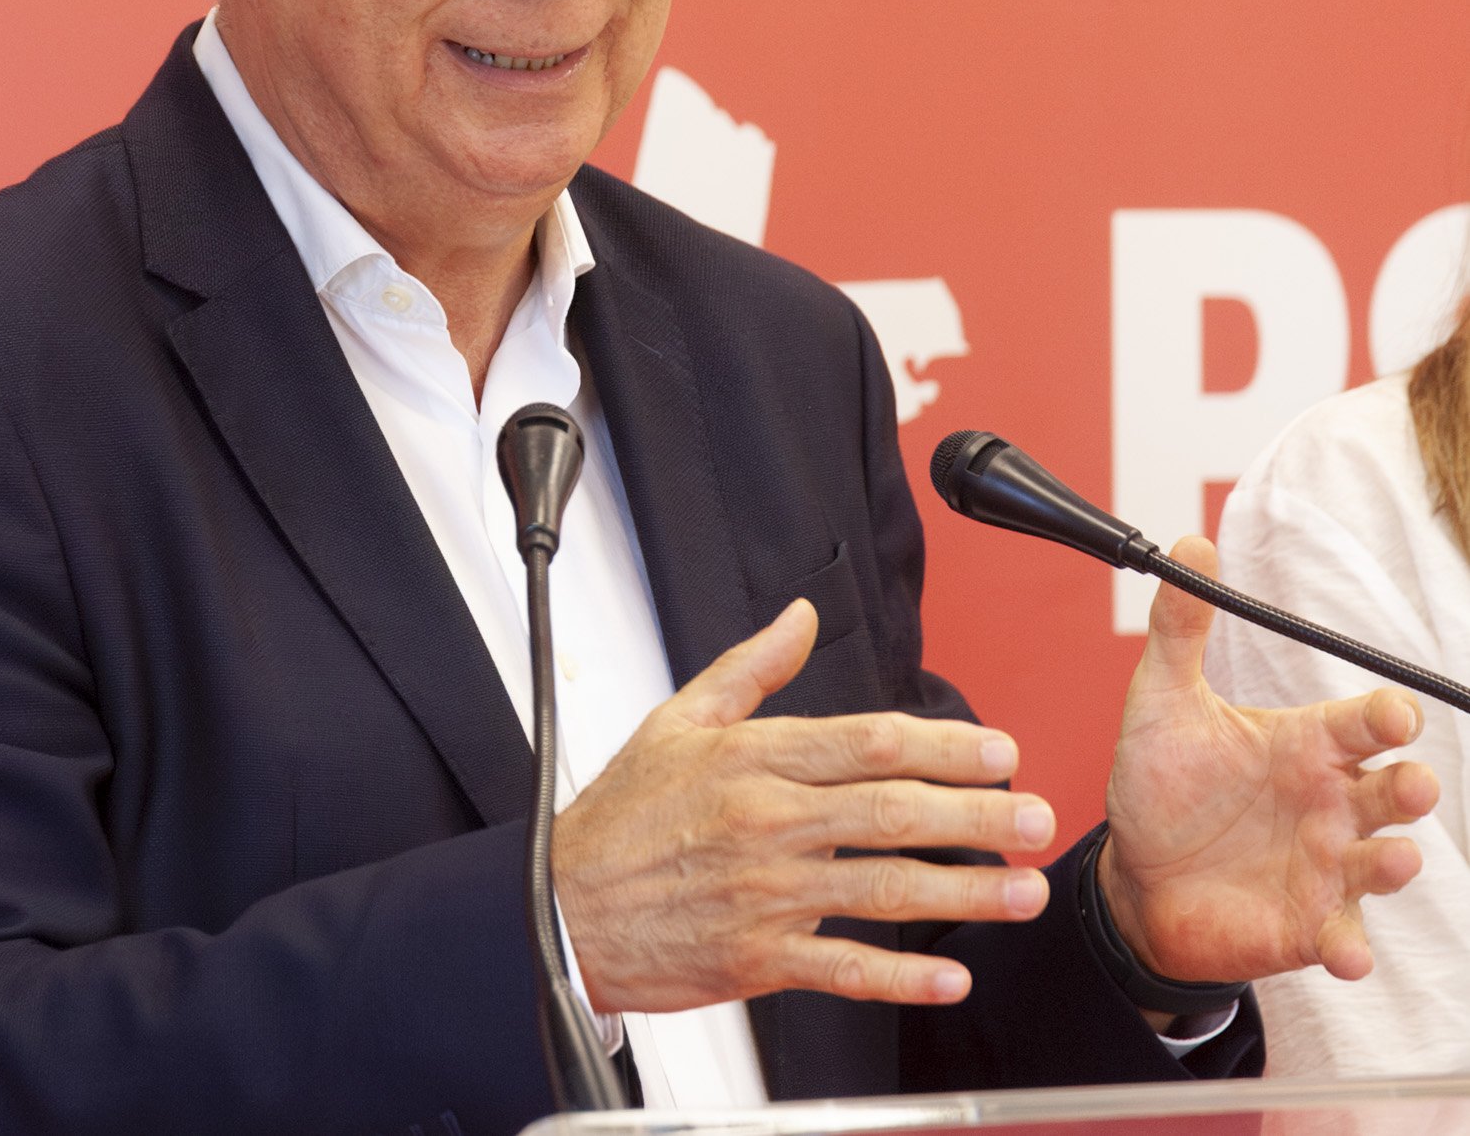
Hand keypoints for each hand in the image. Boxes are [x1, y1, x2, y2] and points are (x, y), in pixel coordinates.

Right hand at [555, 598, 1057, 1013]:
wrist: (557, 909)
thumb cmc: (619, 819)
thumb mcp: (675, 721)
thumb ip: (749, 668)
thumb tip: (799, 615)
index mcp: (750, 759)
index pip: (867, 742)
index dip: (944, 745)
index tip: (999, 751)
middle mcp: (765, 823)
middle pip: (892, 813)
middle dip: (978, 817)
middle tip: (1035, 819)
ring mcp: (763, 894)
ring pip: (884, 890)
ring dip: (965, 893)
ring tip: (1023, 892)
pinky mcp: (755, 958)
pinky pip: (843, 968)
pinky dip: (901, 977)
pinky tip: (950, 977)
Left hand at [1101, 537, 1441, 984]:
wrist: (1134, 873)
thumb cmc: (1162, 785)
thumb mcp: (1163, 702)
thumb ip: (1181, 631)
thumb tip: (1190, 542)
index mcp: (1308, 747)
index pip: (1364, 725)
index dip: (1385, 720)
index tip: (1391, 717)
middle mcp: (1331, 806)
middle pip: (1394, 792)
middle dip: (1412, 788)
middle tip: (1412, 784)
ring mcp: (1327, 868)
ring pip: (1382, 863)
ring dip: (1395, 863)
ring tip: (1395, 859)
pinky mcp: (1309, 925)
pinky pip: (1343, 937)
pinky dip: (1350, 948)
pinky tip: (1345, 953)